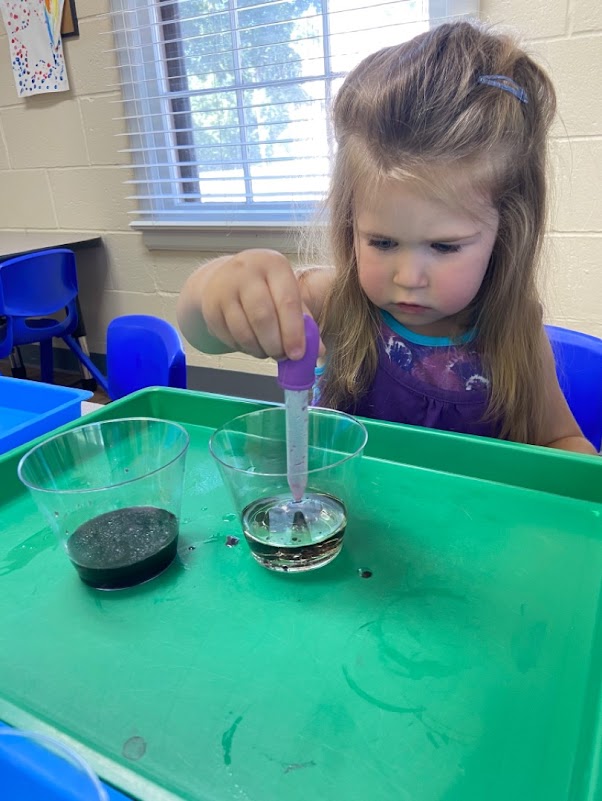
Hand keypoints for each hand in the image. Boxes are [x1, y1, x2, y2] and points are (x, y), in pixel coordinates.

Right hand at [197, 249, 314, 359]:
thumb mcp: (286, 294)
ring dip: (259, 349)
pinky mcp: (210, 306)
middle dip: (275, 344)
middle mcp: (246, 270)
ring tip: (268, 351)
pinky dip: (243, 348)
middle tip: (282, 356)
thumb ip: (304, 321)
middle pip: (263, 317)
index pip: (287, 301)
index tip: (297, 354)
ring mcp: (224, 287)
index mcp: (273, 264)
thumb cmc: (265, 289)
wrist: (224, 279)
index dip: (293, 331)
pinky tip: (252, 344)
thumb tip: (317, 351)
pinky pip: (229, 337)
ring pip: (244, 330)